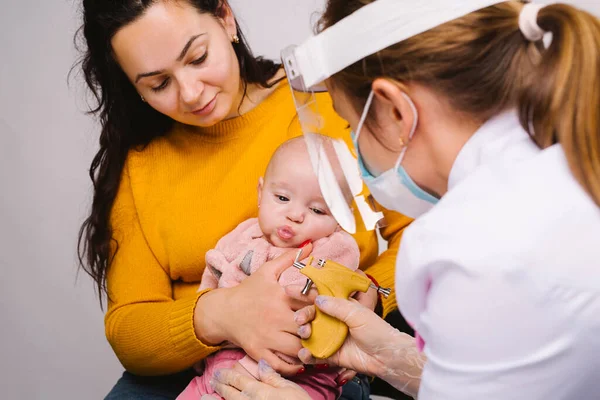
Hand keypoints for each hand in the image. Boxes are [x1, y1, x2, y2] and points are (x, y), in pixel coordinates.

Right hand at [195, 245, 313, 375]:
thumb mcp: (267, 271)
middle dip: (318, 330)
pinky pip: (282, 365)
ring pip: (297, 349)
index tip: (329, 308)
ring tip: (317, 346)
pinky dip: (294, 366)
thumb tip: (310, 244)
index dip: (323, 307)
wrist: (223, 311)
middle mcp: (274, 318)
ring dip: (309, 349)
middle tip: (326, 330)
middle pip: (306, 329)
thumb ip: (289, 257)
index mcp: (279, 297)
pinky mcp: (259, 352)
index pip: (309, 303)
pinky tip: (302, 360)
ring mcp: (267, 337)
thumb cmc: (248, 290)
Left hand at [210, 359, 311, 399]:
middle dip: (220, 386)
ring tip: (205, 397)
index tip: (219, 371)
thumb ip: (273, 377)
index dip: (228, 376)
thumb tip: (260, 364)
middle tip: (213, 380)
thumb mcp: (290, 389)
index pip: (239, 381)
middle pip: (231, 394)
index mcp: (259, 392)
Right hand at [285, 270, 378, 384]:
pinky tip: (305, 353)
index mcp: (340, 307)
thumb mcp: (357, 313)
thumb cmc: (376, 331)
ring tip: (305, 334)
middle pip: (311, 316)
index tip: (289, 291)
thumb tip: (318, 299)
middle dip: (302, 315)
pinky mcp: (330, 354)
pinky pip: (314, 353)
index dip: (304, 294)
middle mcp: (333, 321)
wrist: (386, 356)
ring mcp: (331, 338)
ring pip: (310, 333)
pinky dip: (307, 354)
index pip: (319, 298)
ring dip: (303, 333)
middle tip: (299, 318)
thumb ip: (337, 306)